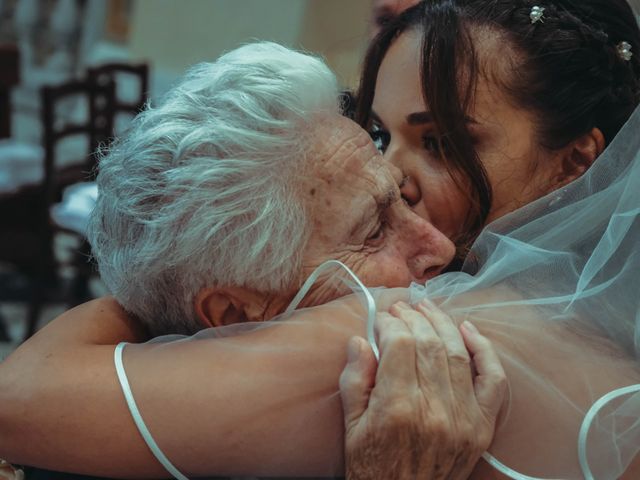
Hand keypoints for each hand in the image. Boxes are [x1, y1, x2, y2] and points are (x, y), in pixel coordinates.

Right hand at [339, 300, 505, 479]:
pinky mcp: (482, 427)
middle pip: (428, 343)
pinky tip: (467, 329)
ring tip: (426, 307)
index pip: (399, 344)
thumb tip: (360, 341)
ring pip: (457, 353)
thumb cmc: (374, 468)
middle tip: (401, 308)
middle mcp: (434, 410)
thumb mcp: (351, 428)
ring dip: (442, 323)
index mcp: (396, 409)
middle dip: (412, 317)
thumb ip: (354, 382)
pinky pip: (493, 380)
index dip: (389, 323)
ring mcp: (464, 418)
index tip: (381, 319)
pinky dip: (484, 350)